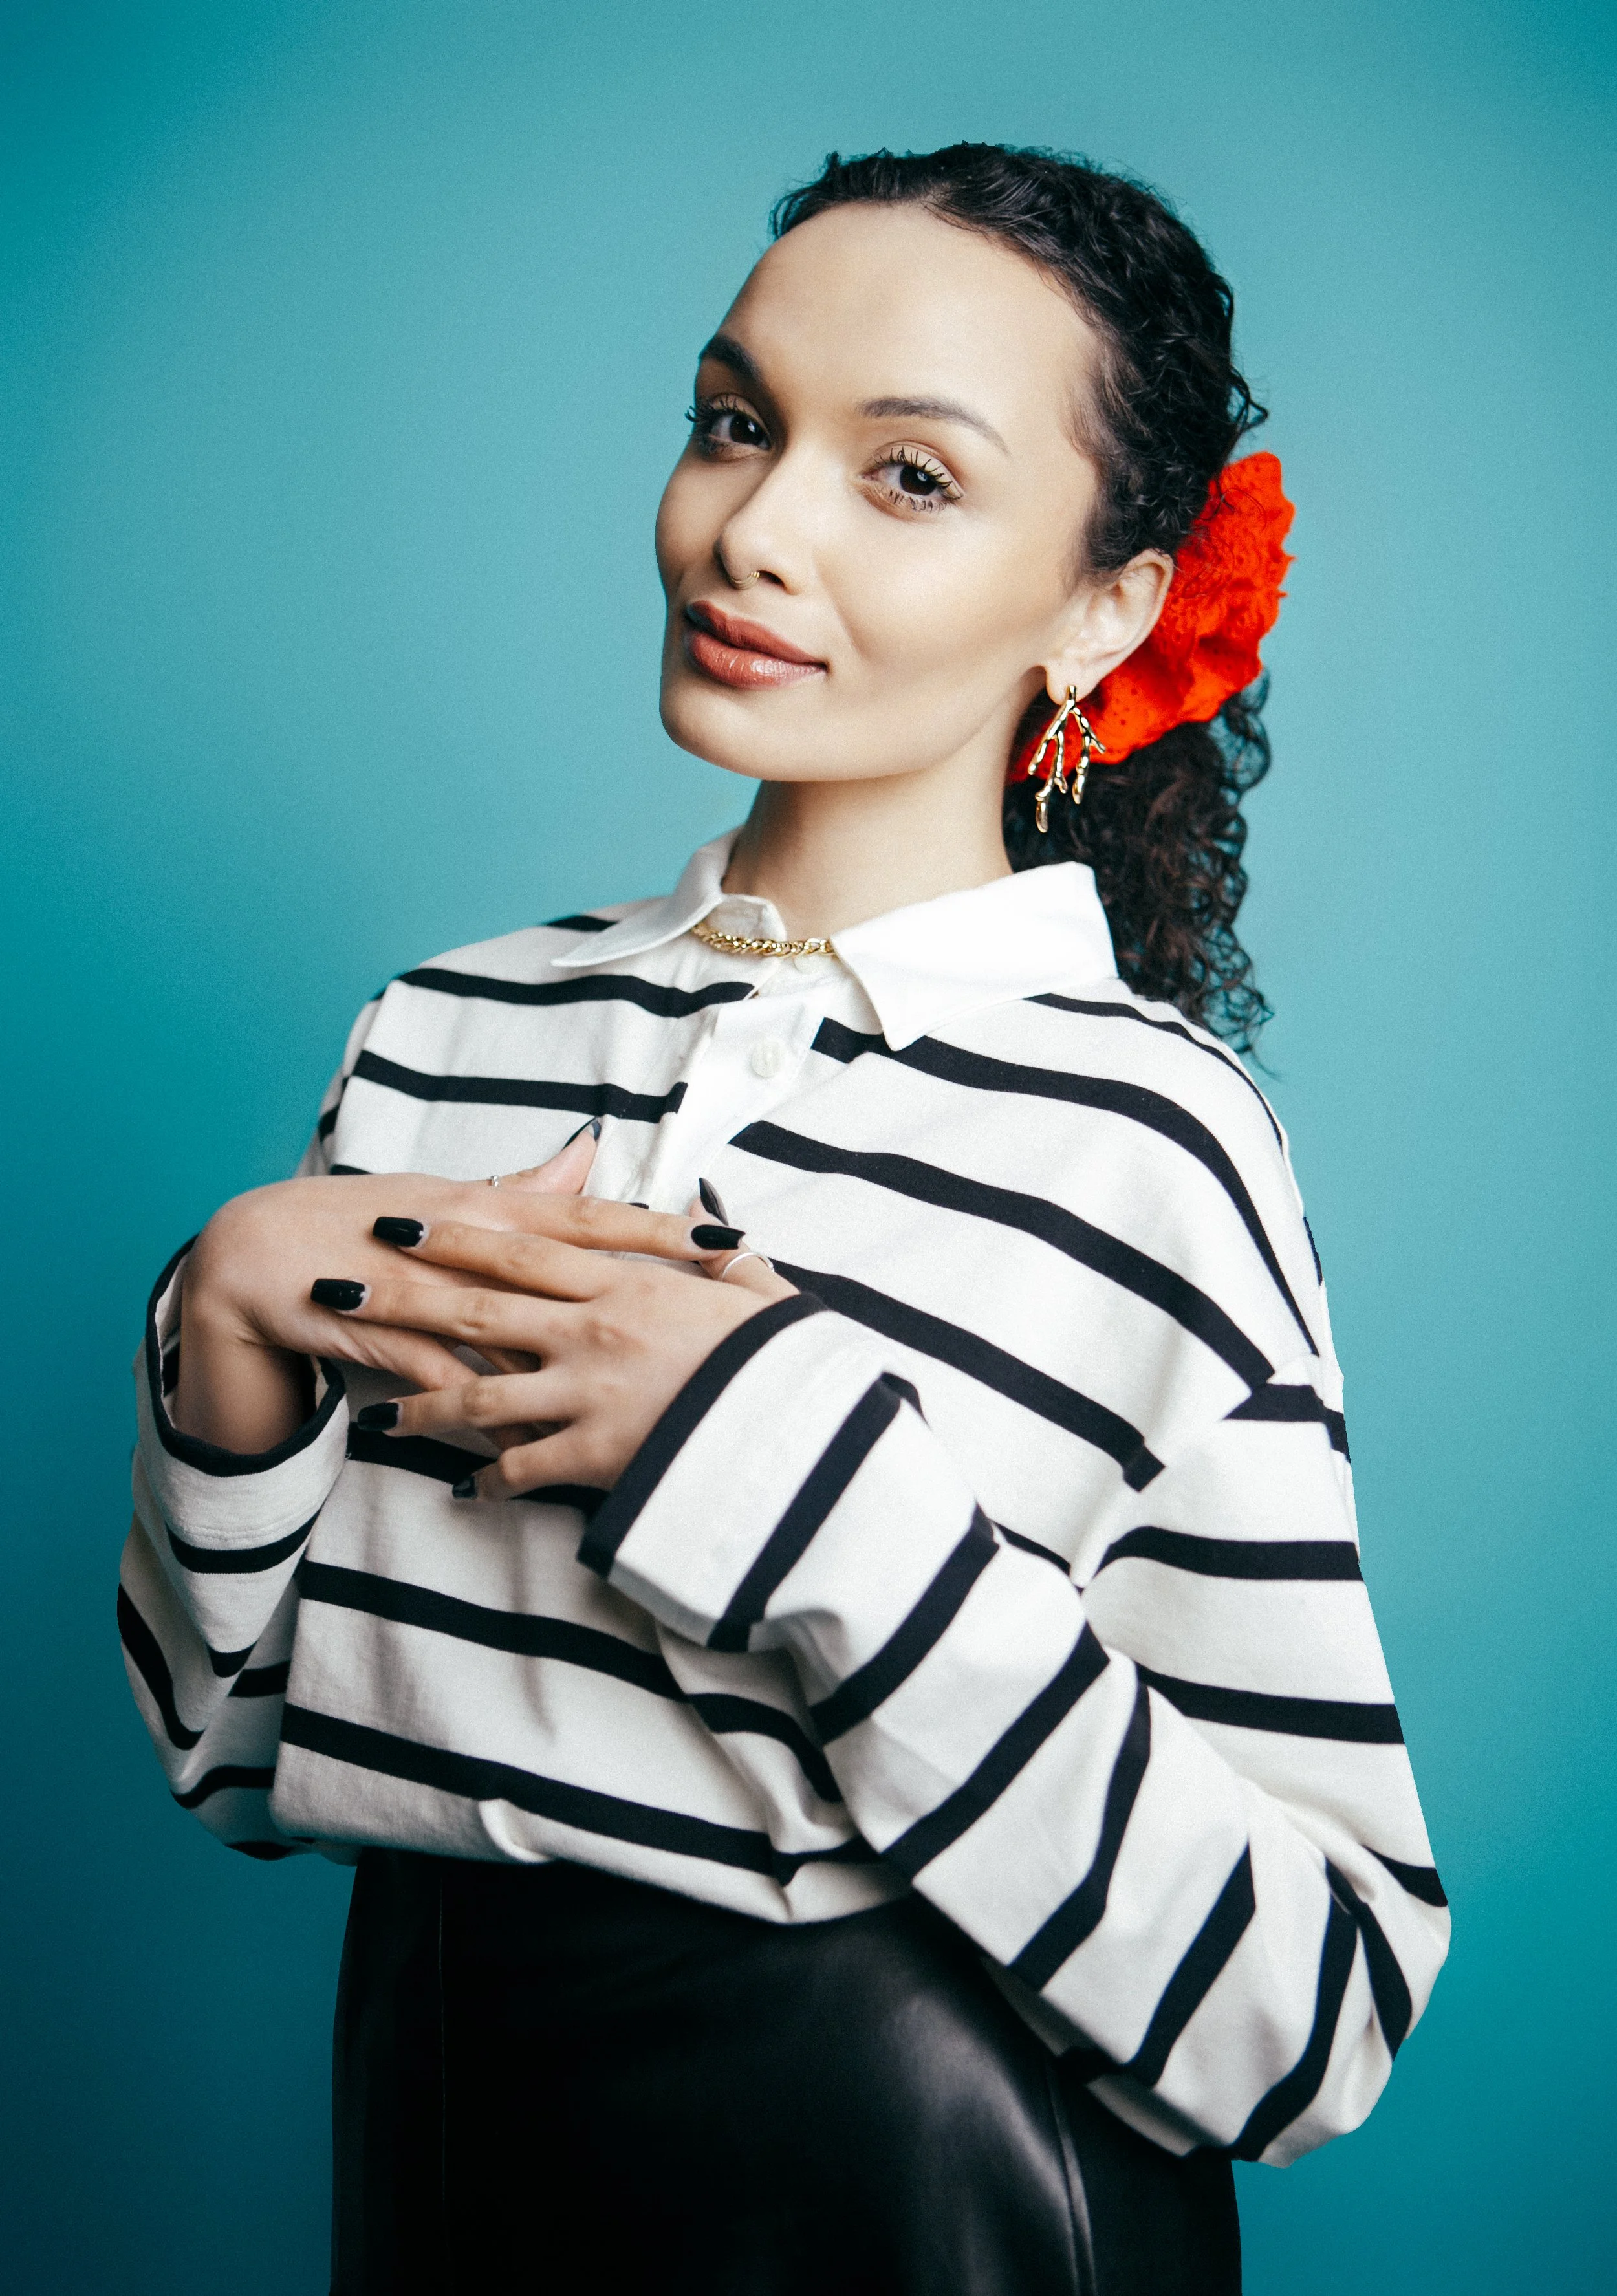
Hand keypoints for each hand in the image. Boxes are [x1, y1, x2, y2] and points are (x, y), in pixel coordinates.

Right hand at [170, 1129, 747, 1453]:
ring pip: (509, 1327)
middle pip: (571, 1267)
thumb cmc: (366, 1226)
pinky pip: (439, 1374)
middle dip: (646, 1290)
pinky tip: (517, 1443)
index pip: (594, 1217)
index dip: (664, 1231)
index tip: (734, 1247)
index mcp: (489, 1205)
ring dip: (571, 1364)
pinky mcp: (377, 1327)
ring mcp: (421, 1282)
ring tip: (642, 1401)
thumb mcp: (451, 1200)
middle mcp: (465, 1237)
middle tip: (715, 1318)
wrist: (255, 1254)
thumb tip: (591, 1151)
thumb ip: (526, 1187)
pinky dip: (475, 1407)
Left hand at [325, 1211, 796, 1496]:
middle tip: (343, 1288)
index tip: (403, 1223)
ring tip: (382, 1414)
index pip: (521, 1250)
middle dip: (402, 1298)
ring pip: (479, 1397)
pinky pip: (523, 1469)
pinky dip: (490, 1481)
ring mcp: (588, 1394)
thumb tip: (709, 1211)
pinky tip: (464, 1490)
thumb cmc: (781, 1360)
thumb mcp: (752, 1292)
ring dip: (423, 1404)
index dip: (456, 1236)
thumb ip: (718, 1254)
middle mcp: (592, 1332)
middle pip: (475, 1310)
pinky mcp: (596, 1454)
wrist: (801, 1433)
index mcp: (624, 1284)